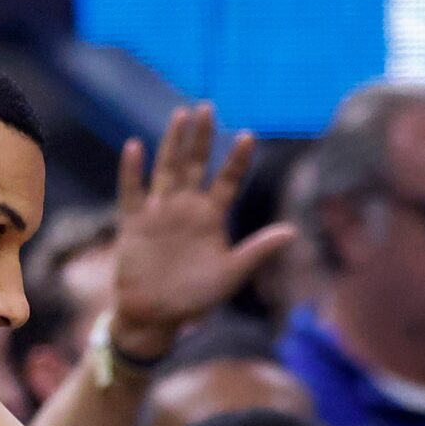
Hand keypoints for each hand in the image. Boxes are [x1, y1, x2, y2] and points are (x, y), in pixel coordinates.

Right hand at [107, 104, 297, 360]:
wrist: (156, 317)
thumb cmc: (195, 299)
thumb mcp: (231, 274)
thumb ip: (258, 251)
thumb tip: (293, 232)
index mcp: (211, 218)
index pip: (227, 181)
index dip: (237, 160)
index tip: (249, 136)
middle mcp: (186, 208)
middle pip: (195, 165)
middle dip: (202, 138)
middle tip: (209, 107)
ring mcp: (159, 212)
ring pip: (167, 169)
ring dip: (173, 143)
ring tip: (181, 115)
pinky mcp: (133, 223)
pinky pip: (131, 192)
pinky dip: (132, 171)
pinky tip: (135, 147)